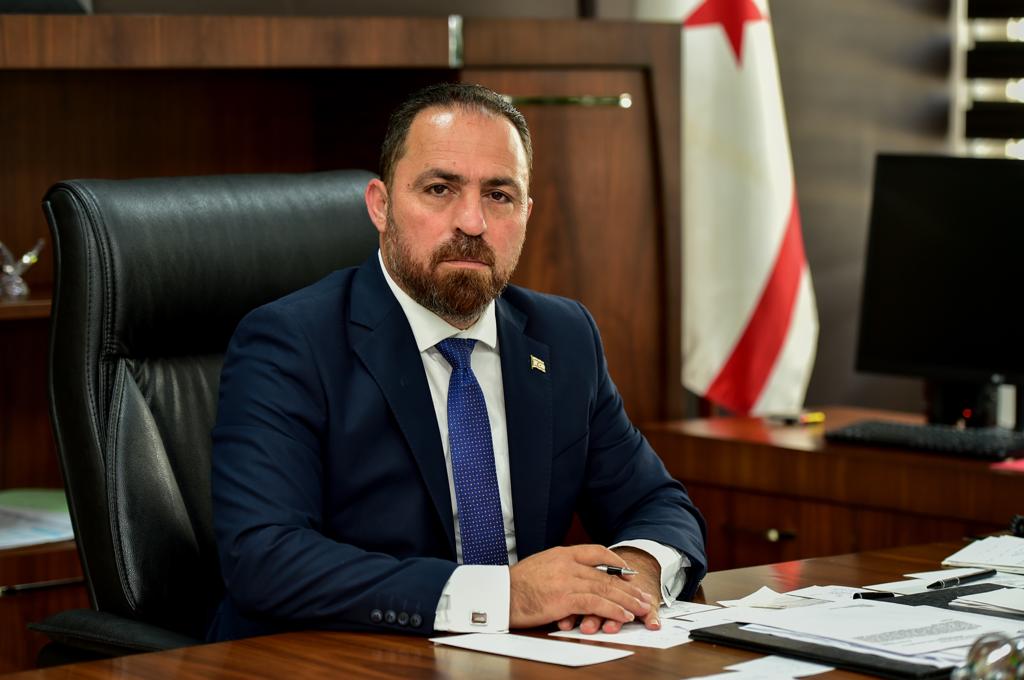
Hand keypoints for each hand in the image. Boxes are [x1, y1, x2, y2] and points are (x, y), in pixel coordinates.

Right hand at [508, 545, 651, 628]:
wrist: (499, 594)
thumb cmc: (515, 585)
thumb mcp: (540, 566)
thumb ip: (560, 568)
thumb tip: (575, 576)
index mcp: (562, 554)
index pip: (596, 552)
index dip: (616, 563)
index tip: (628, 572)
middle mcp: (568, 564)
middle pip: (606, 575)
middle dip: (629, 588)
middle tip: (645, 596)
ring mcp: (567, 580)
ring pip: (606, 589)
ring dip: (627, 600)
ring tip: (642, 608)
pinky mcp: (565, 598)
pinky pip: (596, 604)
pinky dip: (613, 610)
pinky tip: (624, 616)